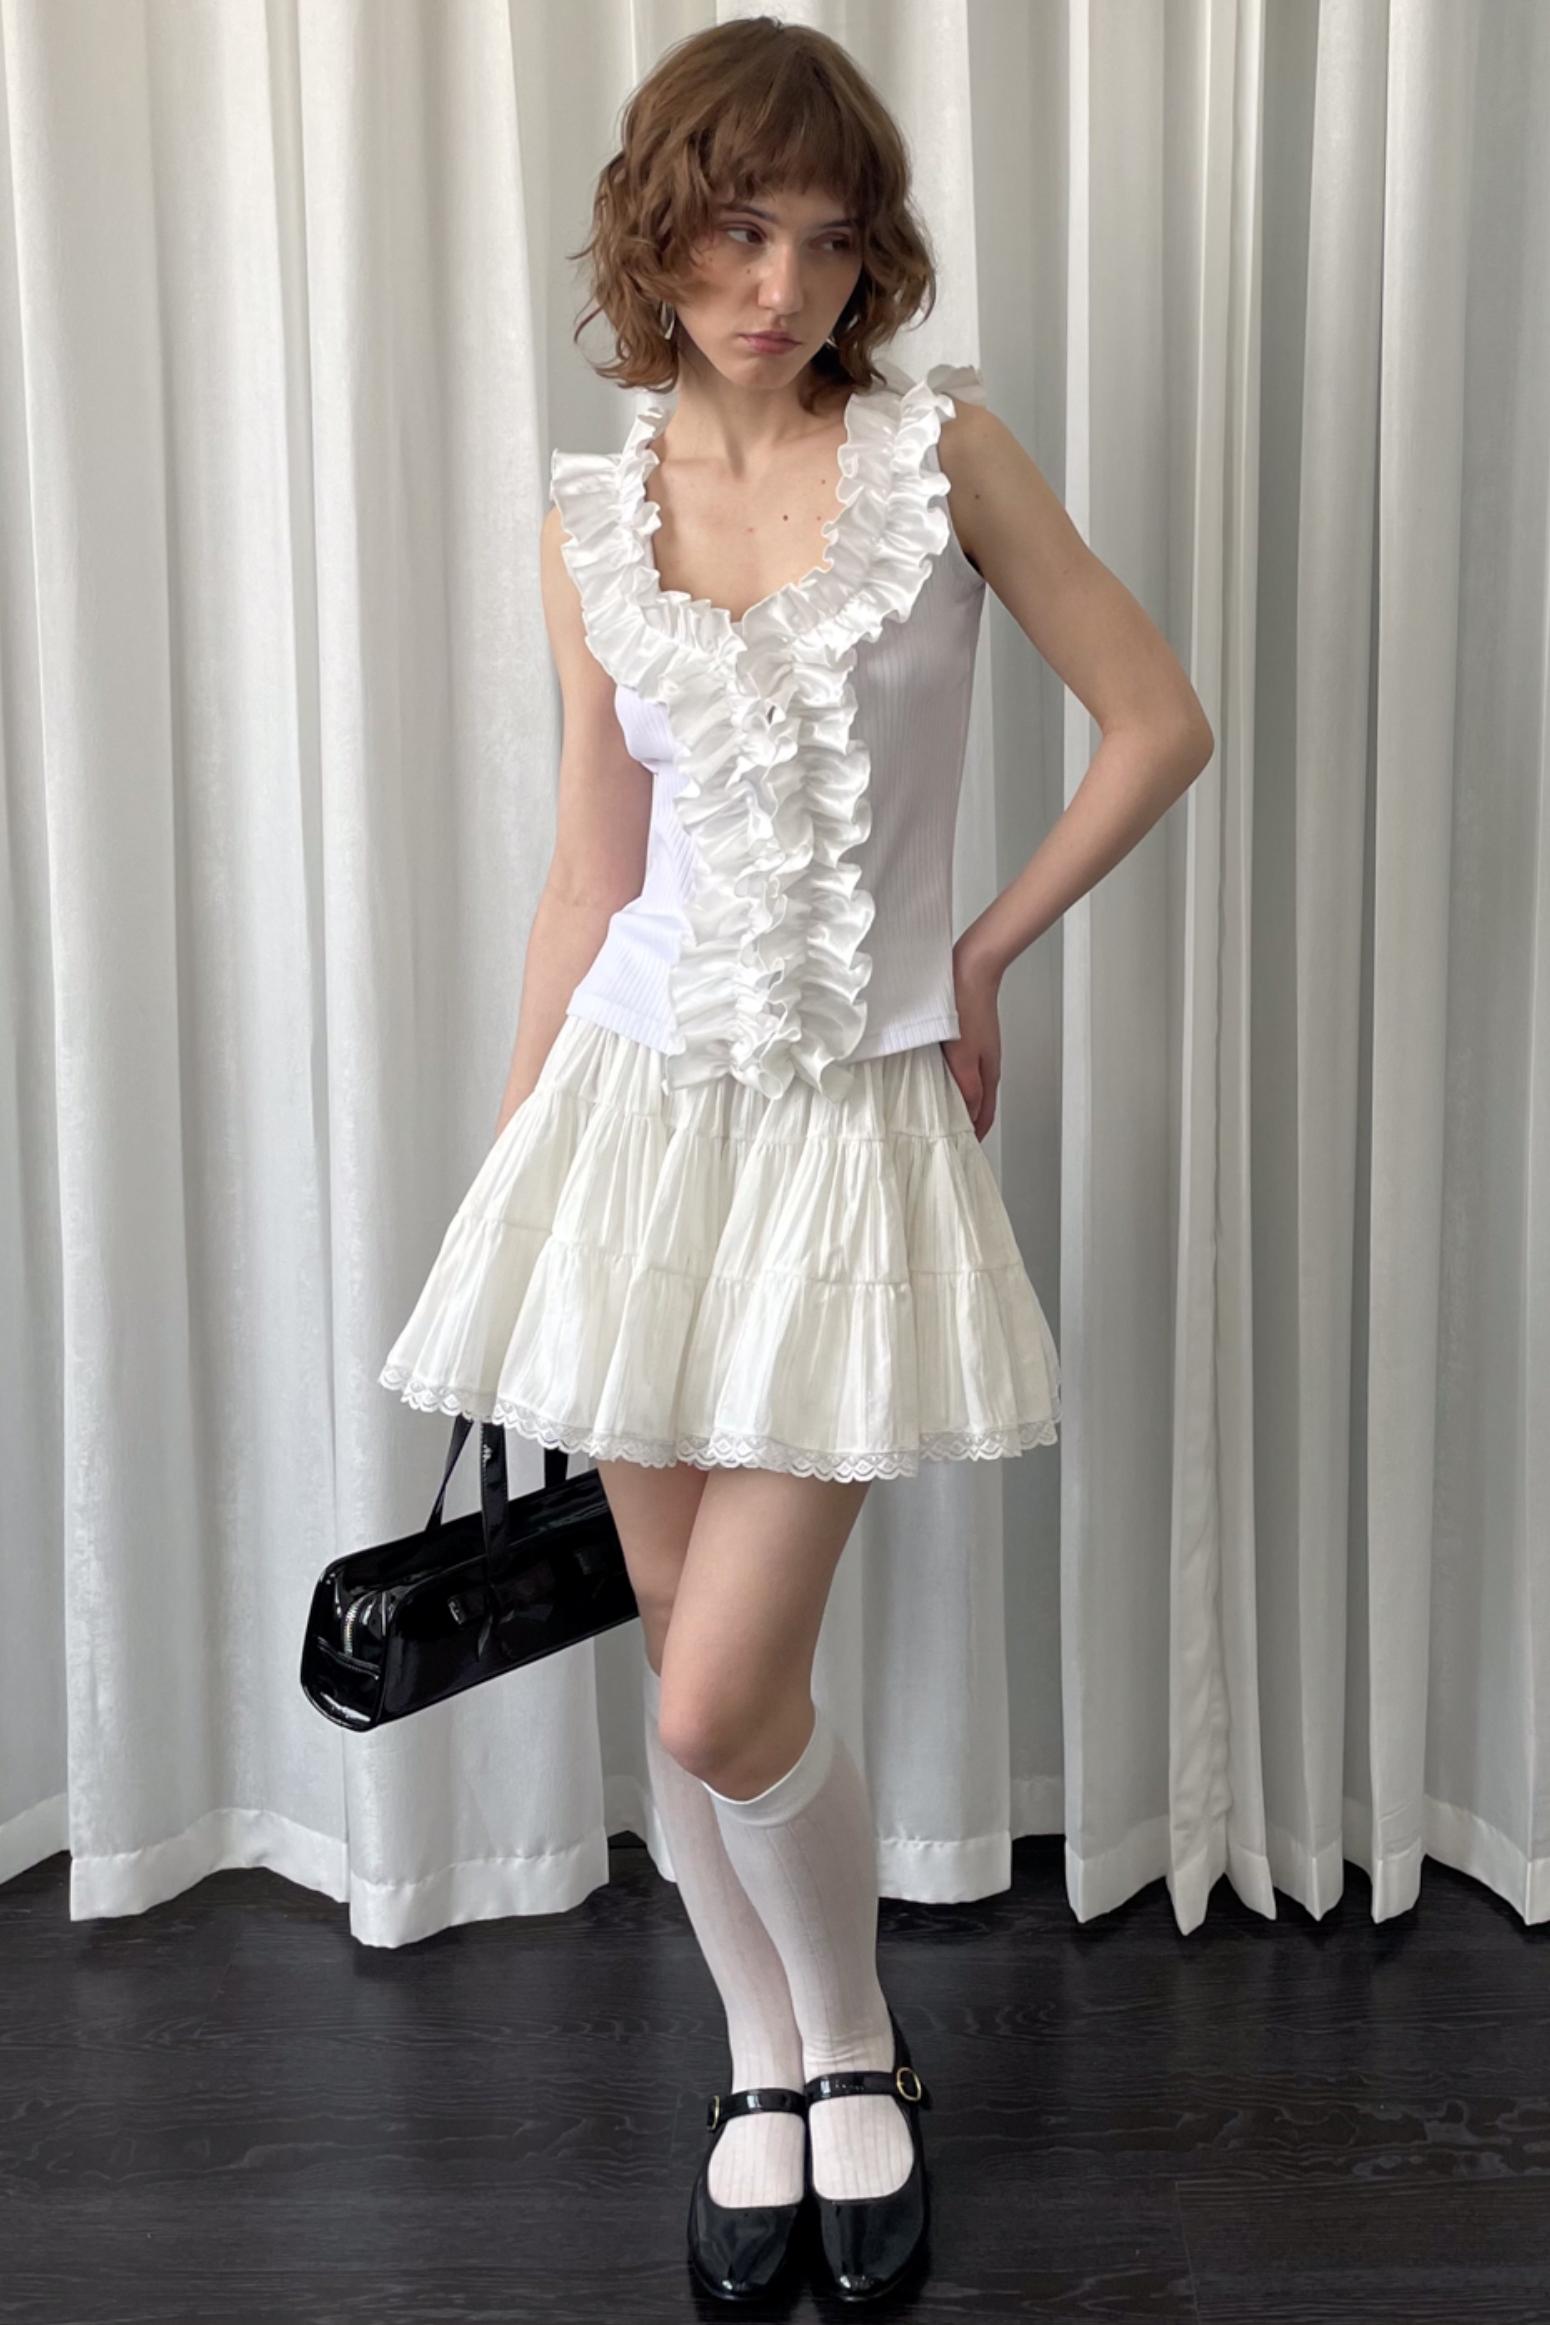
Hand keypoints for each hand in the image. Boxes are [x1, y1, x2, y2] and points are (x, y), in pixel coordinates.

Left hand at [943, 940, 1002, 1139]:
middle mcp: (986, 1065)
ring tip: (941, 1116)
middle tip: (950, 1139)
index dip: (976, 1135)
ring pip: (970, 1087)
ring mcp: (978, 1053)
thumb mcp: (964, 1053)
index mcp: (989, 1073)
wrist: (972, 971)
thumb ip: (967, 1085)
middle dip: (968, 1124)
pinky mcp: (968, 1041)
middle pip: (979, 1104)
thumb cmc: (969, 1008)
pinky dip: (953, 1084)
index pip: (985, 1115)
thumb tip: (970, 1113)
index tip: (964, 1151)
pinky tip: (937, 1082)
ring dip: (959, 1104)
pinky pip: (962, 1071)